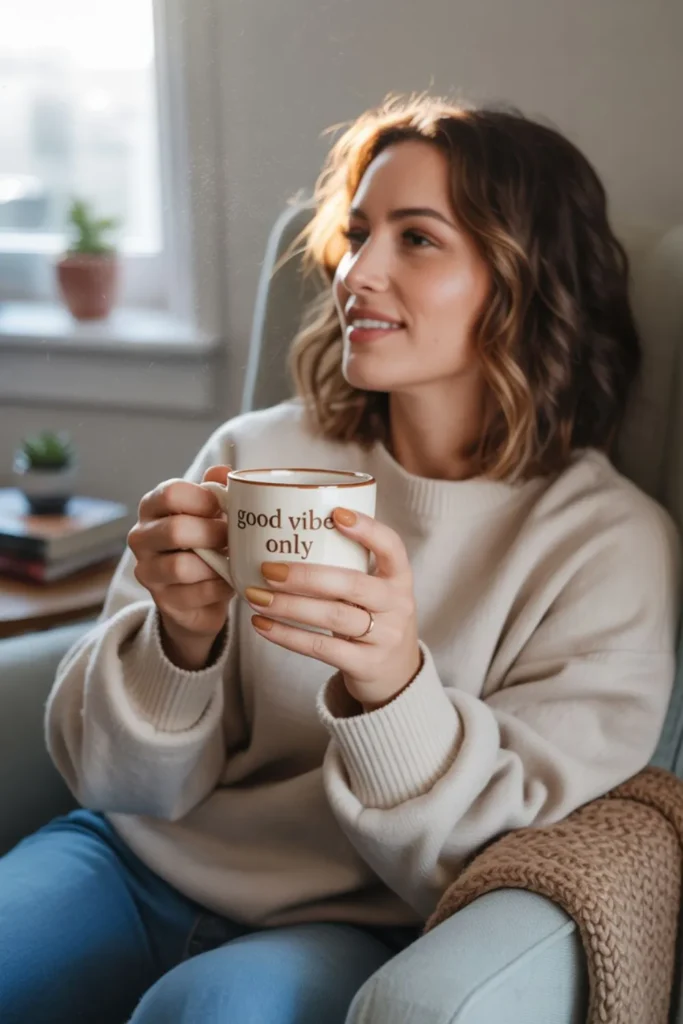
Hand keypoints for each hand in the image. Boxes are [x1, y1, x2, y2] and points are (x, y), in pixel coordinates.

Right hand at [127, 465, 233, 669]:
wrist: (202, 593)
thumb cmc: (207, 541)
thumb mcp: (213, 512)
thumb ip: (218, 489)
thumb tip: (226, 471)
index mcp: (153, 507)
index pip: (170, 493)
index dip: (203, 498)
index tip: (222, 506)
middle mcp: (141, 537)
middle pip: (175, 530)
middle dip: (212, 534)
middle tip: (232, 536)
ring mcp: (148, 571)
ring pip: (181, 567)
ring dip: (215, 563)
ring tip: (233, 559)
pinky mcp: (163, 601)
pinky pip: (195, 594)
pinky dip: (220, 587)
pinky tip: (232, 581)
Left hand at [246, 508, 421, 710]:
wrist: (395, 673)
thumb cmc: (373, 618)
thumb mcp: (374, 590)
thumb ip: (348, 567)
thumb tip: (286, 535)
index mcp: (399, 578)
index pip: (392, 547)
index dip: (368, 529)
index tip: (335, 514)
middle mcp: (397, 605)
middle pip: (351, 584)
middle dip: (306, 576)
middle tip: (268, 568)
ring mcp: (384, 637)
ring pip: (333, 617)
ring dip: (289, 606)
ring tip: (255, 596)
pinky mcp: (366, 664)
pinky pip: (322, 648)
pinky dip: (287, 636)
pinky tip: (262, 625)